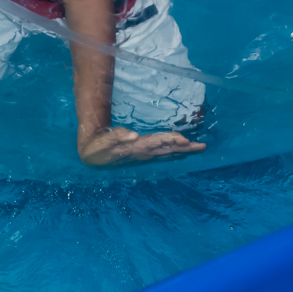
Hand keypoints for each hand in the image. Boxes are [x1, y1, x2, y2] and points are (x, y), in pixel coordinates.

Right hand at [78, 126, 205, 167]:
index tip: (185, 140)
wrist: (91, 156)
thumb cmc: (96, 146)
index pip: (158, 144)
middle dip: (184, 148)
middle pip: (167, 150)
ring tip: (197, 147)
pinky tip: (183, 151)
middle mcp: (143, 153)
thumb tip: (133, 135)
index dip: (171, 141)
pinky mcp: (142, 154)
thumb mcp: (103, 141)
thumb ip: (117, 137)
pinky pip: (162, 154)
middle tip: (201, 146)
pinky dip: (174, 152)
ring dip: (182, 151)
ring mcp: (143, 155)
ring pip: (166, 153)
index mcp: (136, 149)